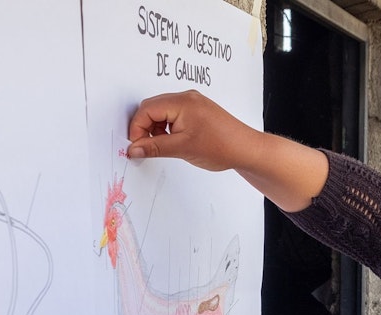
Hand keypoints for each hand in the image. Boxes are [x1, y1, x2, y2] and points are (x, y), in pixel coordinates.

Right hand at [127, 90, 327, 211]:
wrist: (247, 149)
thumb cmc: (221, 146)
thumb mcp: (182, 148)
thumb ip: (154, 147)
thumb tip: (134, 149)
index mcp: (182, 102)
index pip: (147, 109)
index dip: (137, 128)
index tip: (136, 146)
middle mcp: (187, 98)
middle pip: (153, 107)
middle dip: (145, 127)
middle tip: (145, 146)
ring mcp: (194, 103)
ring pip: (163, 111)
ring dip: (156, 128)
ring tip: (162, 145)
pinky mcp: (198, 111)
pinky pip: (174, 114)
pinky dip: (167, 127)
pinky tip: (173, 141)